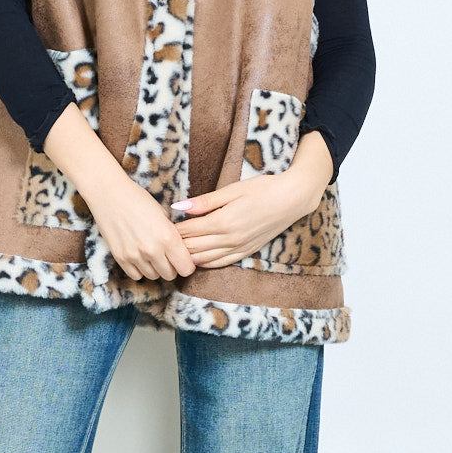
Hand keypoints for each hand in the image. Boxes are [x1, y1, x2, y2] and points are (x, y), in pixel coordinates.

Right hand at [88, 179, 196, 282]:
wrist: (109, 193)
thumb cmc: (139, 199)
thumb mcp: (163, 213)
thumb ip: (173, 234)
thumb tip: (181, 250)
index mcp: (168, 237)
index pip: (186, 268)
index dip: (187, 264)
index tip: (182, 258)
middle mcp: (152, 250)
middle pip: (171, 275)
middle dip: (172, 267)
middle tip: (167, 255)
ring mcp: (135, 256)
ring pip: (154, 276)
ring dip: (155, 268)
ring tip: (151, 253)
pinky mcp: (120, 258)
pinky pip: (136, 275)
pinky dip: (140, 269)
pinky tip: (139, 255)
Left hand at [173, 170, 321, 268]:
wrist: (292, 199)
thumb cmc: (262, 188)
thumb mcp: (232, 189)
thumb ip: (204, 201)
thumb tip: (178, 207)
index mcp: (223, 221)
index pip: (189, 231)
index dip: (172, 231)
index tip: (159, 227)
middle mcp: (230, 239)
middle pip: (194, 248)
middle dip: (176, 246)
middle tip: (161, 242)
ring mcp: (239, 247)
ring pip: (205, 259)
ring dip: (188, 257)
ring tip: (174, 253)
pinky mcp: (247, 251)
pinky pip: (222, 263)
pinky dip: (206, 263)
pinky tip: (196, 261)